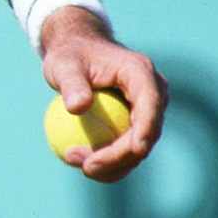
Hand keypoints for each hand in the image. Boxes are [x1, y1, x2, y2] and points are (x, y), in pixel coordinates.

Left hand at [38, 7, 166, 181]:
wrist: (77, 50)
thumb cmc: (70, 54)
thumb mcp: (63, 64)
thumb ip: (71, 84)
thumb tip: (77, 107)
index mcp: (142, 74)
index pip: (150, 106)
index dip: (144, 132)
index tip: (130, 152)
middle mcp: (154, 93)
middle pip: (147, 134)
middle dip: (119, 157)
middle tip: (85, 167)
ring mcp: (149, 109)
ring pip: (139, 146)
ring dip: (113, 164)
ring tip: (76, 162)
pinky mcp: (138, 121)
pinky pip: (128, 146)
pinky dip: (109, 159)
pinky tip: (82, 163)